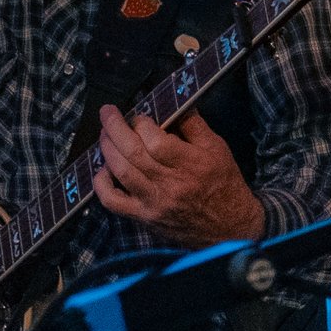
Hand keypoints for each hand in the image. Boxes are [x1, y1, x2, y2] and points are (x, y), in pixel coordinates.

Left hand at [94, 107, 266, 246]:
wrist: (229, 227)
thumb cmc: (224, 184)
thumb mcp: (218, 149)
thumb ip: (194, 125)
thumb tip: (173, 104)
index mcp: (192, 164)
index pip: (156, 141)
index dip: (141, 124)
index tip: (139, 116)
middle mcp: (171, 184)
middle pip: (133, 153)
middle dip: (114, 127)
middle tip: (107, 113)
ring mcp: (154, 202)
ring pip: (121, 172)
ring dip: (107, 149)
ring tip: (104, 134)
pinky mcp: (144, 217)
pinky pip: (113, 201)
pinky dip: (101, 184)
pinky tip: (104, 169)